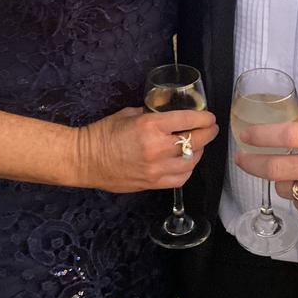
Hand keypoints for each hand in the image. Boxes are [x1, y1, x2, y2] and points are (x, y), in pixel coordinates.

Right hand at [77, 106, 217, 193]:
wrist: (85, 160)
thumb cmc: (103, 133)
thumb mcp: (129, 114)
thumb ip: (151, 114)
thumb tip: (168, 113)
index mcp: (150, 126)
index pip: (188, 120)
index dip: (204, 117)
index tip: (209, 116)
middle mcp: (157, 148)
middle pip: (195, 140)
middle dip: (208, 132)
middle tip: (211, 128)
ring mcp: (157, 169)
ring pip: (192, 161)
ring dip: (199, 151)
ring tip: (198, 144)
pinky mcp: (153, 183)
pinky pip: (181, 178)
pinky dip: (188, 169)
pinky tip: (186, 162)